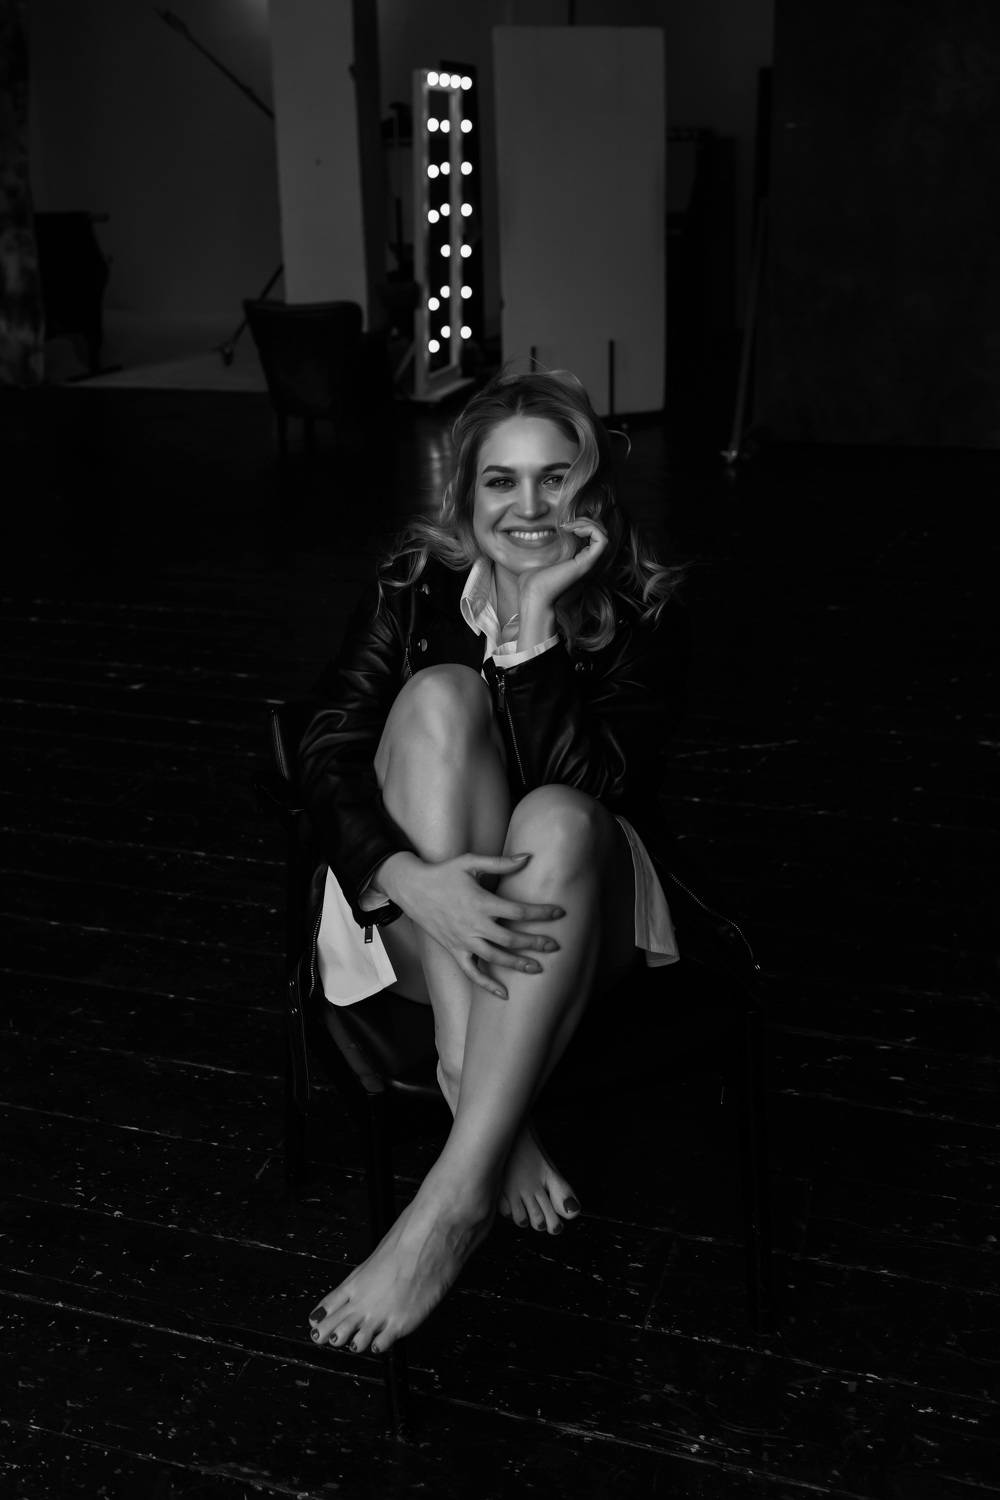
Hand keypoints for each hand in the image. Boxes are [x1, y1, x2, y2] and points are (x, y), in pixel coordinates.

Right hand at [378, 851, 563, 998]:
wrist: (412, 889)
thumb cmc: (443, 873)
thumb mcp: (470, 862)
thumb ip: (500, 863)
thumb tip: (527, 857)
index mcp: (481, 902)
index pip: (519, 911)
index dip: (541, 913)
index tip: (559, 913)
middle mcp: (474, 924)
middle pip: (511, 939)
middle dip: (536, 943)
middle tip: (555, 945)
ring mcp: (463, 940)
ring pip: (495, 958)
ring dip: (518, 965)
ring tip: (538, 968)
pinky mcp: (454, 950)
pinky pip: (472, 972)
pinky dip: (487, 984)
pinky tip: (503, 993)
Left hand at [516, 517, 608, 624]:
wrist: (533, 594)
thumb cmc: (533, 581)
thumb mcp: (541, 558)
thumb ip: (547, 547)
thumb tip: (540, 533)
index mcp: (577, 560)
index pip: (593, 537)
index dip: (583, 525)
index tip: (564, 526)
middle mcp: (586, 561)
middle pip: (601, 534)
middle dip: (587, 521)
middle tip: (568, 524)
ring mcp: (587, 562)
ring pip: (604, 535)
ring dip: (589, 524)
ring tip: (571, 526)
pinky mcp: (585, 563)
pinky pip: (602, 541)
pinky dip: (591, 529)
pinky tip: (574, 530)